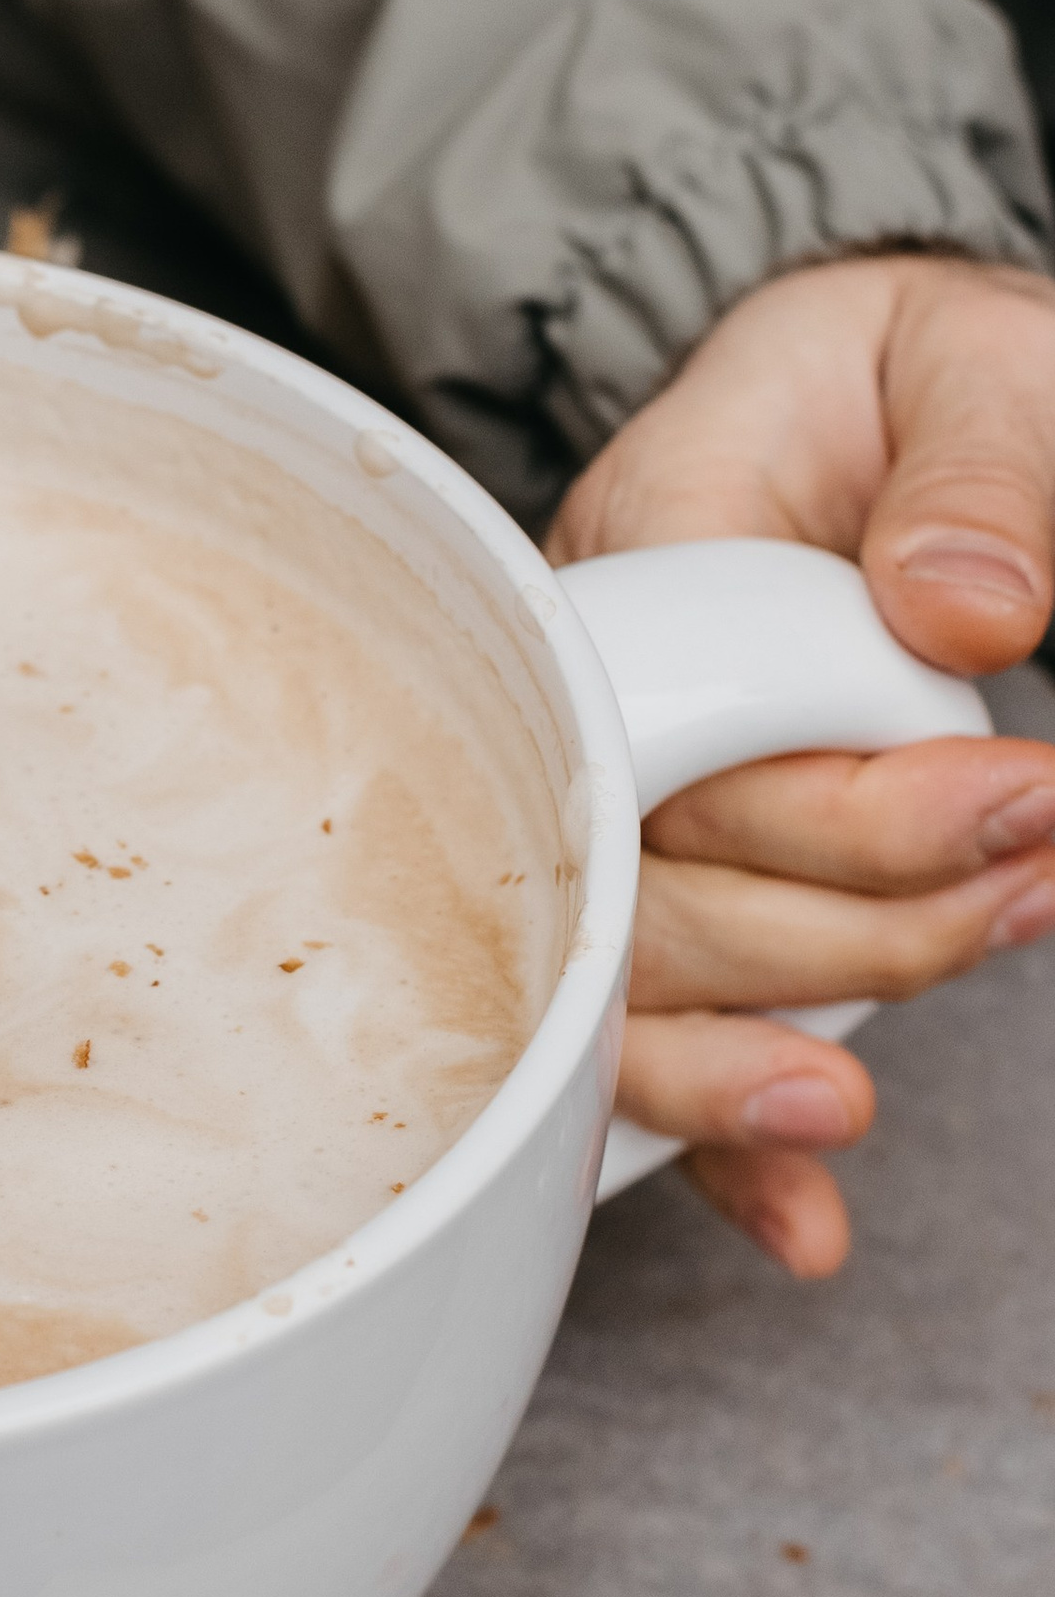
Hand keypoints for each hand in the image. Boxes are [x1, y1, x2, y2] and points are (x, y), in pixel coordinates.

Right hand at [547, 254, 1054, 1274]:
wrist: (906, 412)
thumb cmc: (927, 382)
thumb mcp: (976, 370)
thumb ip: (977, 468)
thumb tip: (953, 603)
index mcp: (639, 537)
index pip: (677, 722)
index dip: (833, 805)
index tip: (1023, 808)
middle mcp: (585, 689)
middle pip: (643, 874)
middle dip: (837, 930)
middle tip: (1034, 892)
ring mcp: (609, 798)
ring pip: (630, 978)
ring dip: (750, 1060)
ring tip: (869, 1094)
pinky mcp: (662, 885)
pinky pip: (657, 1032)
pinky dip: (722, 1148)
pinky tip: (798, 1226)